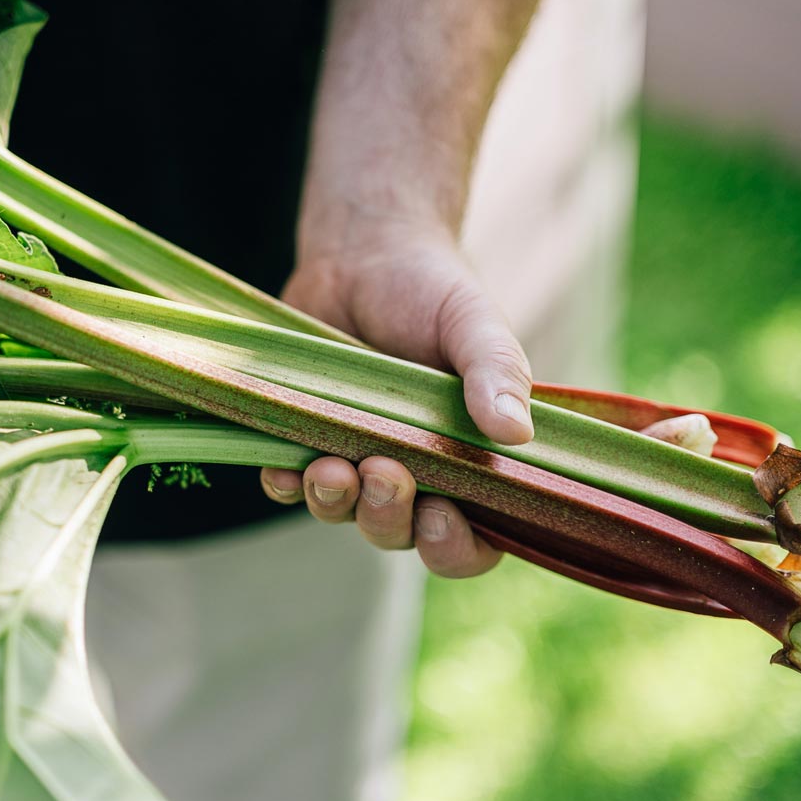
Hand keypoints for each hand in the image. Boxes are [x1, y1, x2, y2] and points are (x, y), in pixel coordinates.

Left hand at [260, 218, 532, 577]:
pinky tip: (283, 465)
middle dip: (390, 518)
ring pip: (343, 514)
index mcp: (469, 459)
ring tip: (331, 467)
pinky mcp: (304, 438)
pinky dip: (284, 484)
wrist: (364, 252)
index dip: (458, 548)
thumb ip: (499, 374)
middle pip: (401, 534)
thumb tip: (517, 433)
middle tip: (386, 473)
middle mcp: (414, 471)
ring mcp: (355, 457)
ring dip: (335, 503)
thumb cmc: (433, 291)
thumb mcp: (476, 325)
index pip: (474, 538)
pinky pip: (288, 484)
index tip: (444, 516)